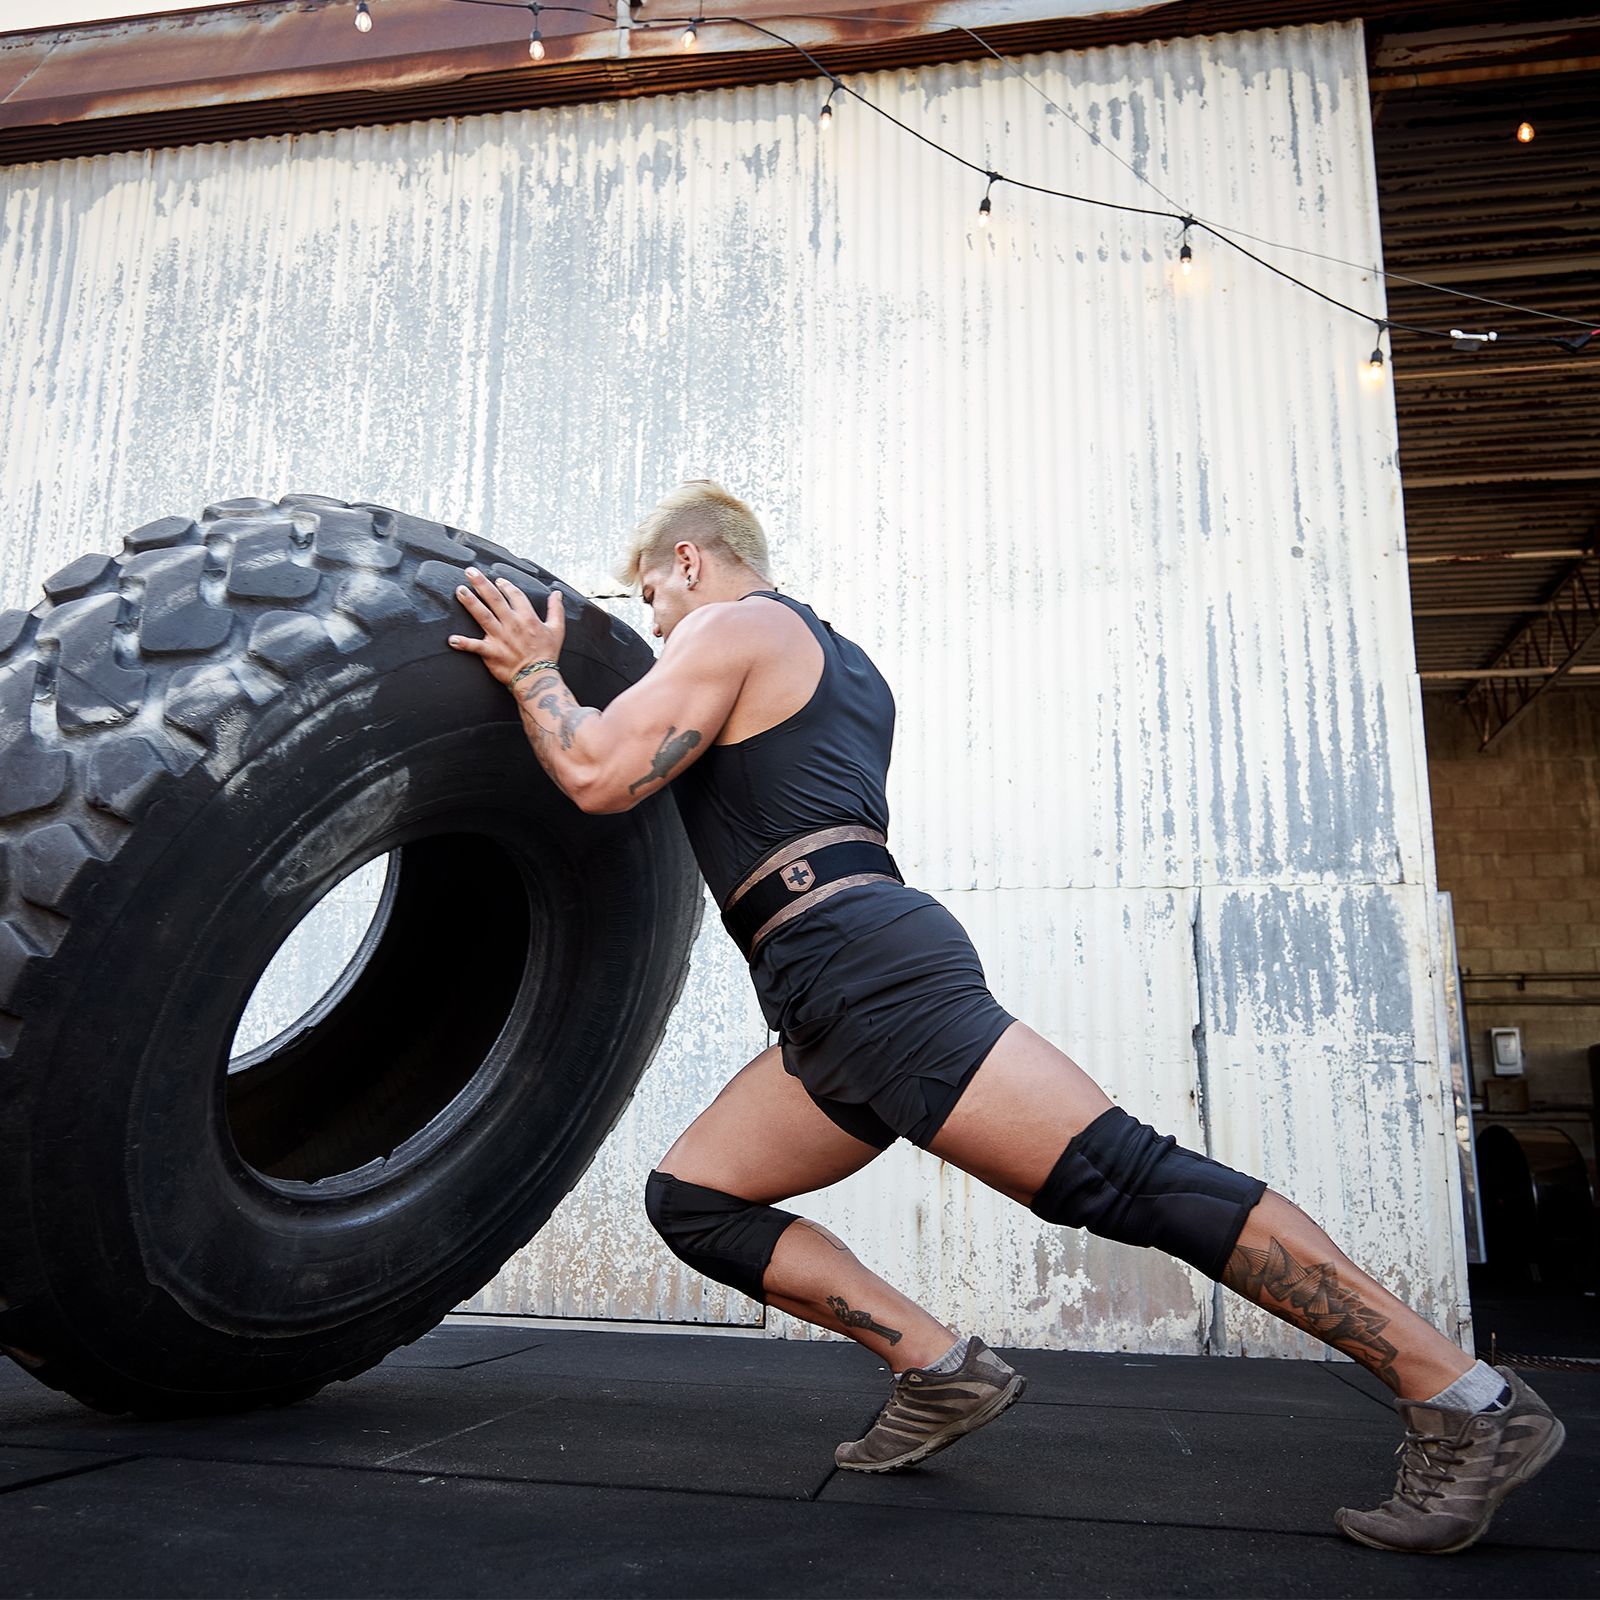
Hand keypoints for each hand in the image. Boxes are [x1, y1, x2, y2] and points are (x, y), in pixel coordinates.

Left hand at [447, 567, 566, 686]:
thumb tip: (557, 593)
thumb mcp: (557, 630)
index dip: (506, 586)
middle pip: (495, 600)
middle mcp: (512, 624)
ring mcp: (500, 638)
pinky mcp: (492, 653)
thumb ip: (556, 609)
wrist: (538, 678)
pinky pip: (475, 647)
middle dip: (482, 584)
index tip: (498, 580)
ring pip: (483, 616)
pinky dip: (464, 644)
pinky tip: (452, 639)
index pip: (515, 595)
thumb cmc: (547, 654)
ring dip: (471, 603)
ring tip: (460, 591)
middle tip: (470, 572)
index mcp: (527, 618)